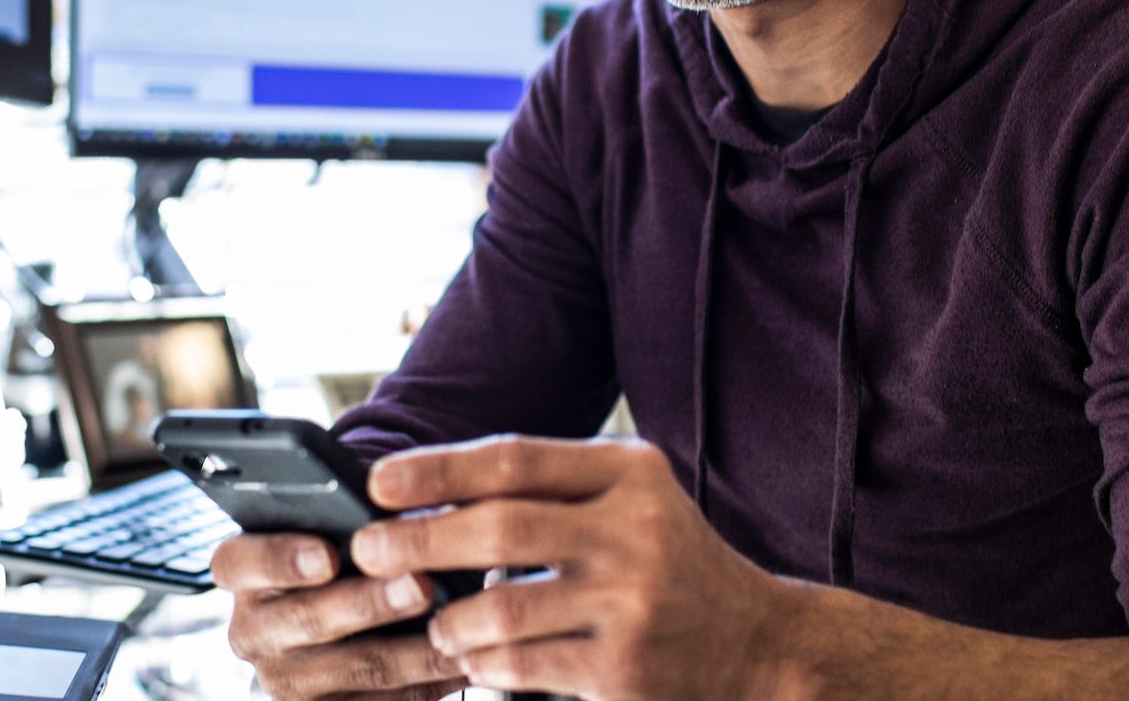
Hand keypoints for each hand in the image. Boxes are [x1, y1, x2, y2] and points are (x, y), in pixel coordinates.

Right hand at [207, 531, 470, 700]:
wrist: (349, 605)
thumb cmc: (344, 545)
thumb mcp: (331, 520)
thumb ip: (351, 516)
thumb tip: (401, 513)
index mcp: (242, 569)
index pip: (238, 561)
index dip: (280, 558)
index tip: (327, 555)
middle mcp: (252, 630)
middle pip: (307, 619)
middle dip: (370, 603)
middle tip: (421, 584)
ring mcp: (287, 680)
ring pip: (357, 668)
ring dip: (415, 650)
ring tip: (460, 625)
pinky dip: (432, 680)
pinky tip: (467, 657)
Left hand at [351, 435, 794, 700]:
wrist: (760, 645)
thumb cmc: (671, 565)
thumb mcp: (632, 501)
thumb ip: (553, 490)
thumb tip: (431, 493)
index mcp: (631, 474)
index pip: (516, 460)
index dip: (437, 469)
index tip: (377, 483)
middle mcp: (635, 531)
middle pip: (499, 529)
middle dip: (419, 539)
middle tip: (368, 551)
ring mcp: (631, 603)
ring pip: (501, 608)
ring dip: (449, 618)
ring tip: (436, 621)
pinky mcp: (623, 668)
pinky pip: (521, 665)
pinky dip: (483, 663)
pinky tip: (475, 658)